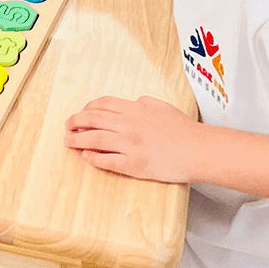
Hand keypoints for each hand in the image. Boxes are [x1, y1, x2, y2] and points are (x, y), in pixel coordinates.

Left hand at [64, 96, 200, 183]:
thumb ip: (143, 103)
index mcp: (135, 109)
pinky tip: (85, 156)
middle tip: (67, 127)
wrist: (201, 150)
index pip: (101, 105)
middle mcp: (129, 125)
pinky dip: (92, 157)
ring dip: (76, 140)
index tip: (80, 114)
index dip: (86, 109)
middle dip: (75, 123)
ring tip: (67, 142)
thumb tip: (131, 102)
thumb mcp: (161, 107)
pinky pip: (106, 160)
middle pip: (92, 120)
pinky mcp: (134, 164)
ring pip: (94, 139)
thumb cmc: (185, 130)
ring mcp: (130, 145)